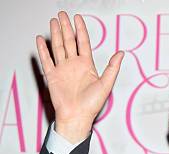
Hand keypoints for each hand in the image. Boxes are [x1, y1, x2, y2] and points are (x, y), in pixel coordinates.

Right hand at [36, 11, 123, 141]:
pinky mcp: (52, 76)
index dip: (81, 30)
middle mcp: (74, 66)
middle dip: (66, 27)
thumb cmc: (92, 105)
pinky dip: (43, 50)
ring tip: (54, 21)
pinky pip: (47, 60)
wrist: (77, 117)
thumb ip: (112, 67)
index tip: (78, 18)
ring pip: (58, 47)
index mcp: (87, 66)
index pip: (83, 43)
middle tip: (62, 14)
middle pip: (69, 41)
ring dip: (56, 34)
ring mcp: (63, 70)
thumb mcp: (106, 84)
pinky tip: (41, 40)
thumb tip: (121, 53)